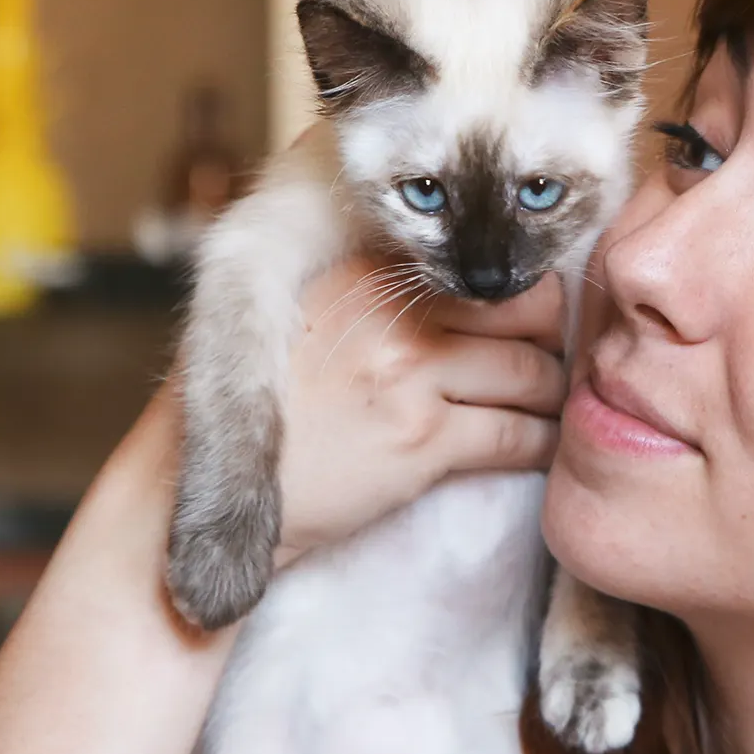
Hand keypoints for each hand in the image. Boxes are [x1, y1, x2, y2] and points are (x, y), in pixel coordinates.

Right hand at [273, 262, 567, 567]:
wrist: (199, 486)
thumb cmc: (261, 404)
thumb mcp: (293, 314)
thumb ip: (365, 293)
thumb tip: (447, 285)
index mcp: (362, 273)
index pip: (474, 267)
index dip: (518, 294)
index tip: (530, 319)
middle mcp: (388, 312)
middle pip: (522, 307)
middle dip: (551, 337)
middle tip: (554, 361)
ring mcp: (407, 372)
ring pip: (530, 370)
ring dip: (551, 396)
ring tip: (550, 408)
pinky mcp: (420, 438)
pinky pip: (516, 434)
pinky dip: (541, 445)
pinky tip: (539, 450)